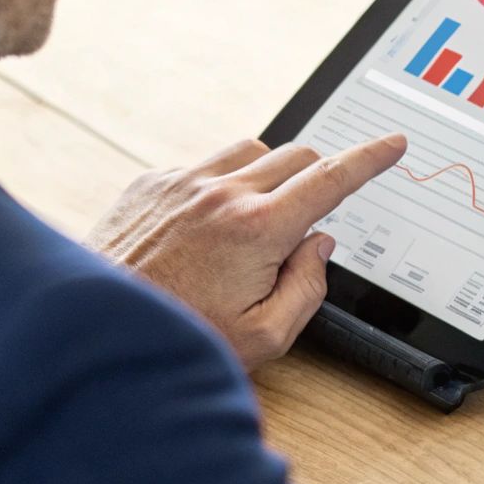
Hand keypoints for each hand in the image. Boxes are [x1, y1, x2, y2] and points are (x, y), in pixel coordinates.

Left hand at [85, 133, 405, 369]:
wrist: (91, 329)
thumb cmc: (175, 337)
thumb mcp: (263, 338)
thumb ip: (307, 288)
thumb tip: (320, 246)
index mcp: (258, 230)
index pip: (331, 178)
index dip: (371, 158)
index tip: (392, 144)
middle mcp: (221, 194)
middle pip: (297, 155)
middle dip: (319, 176)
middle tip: (311, 216)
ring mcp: (181, 183)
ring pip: (251, 151)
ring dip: (269, 174)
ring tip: (258, 221)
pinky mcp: (149, 184)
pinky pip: (203, 164)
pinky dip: (222, 182)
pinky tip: (209, 225)